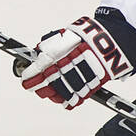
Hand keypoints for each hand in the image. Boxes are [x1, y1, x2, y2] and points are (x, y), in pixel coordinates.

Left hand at [19, 14, 135, 109]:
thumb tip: (37, 51)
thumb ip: (50, 44)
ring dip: (49, 94)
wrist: (111, 44)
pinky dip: (66, 100)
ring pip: (59, 93)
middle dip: (36, 86)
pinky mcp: (90, 87)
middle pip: (47, 82)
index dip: (30, 74)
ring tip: (45, 92)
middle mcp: (68, 67)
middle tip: (29, 86)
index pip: (39, 67)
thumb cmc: (86, 37)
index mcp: (59, 53)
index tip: (24, 78)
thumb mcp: (65, 34)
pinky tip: (59, 98)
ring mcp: (79, 78)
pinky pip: (75, 98)